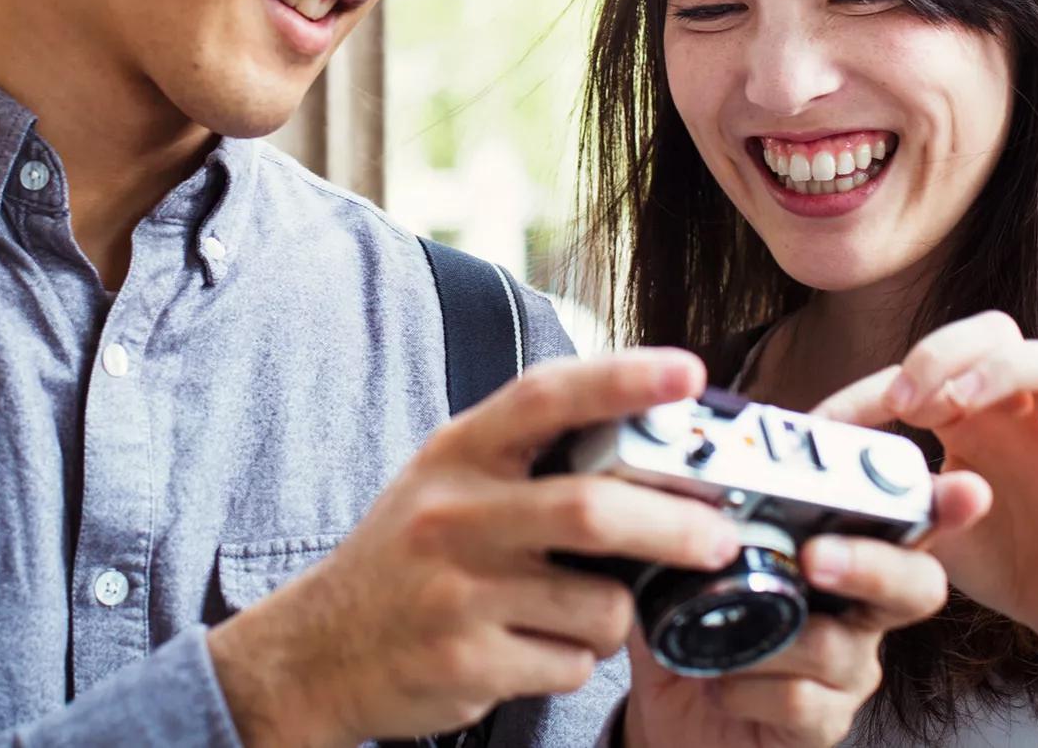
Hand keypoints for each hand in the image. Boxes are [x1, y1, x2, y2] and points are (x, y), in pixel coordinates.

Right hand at [207, 349, 749, 747]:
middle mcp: (454, 516)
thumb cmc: (408, 556)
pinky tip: (537, 648)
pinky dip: (579, 660)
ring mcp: (457, 593)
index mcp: (458, 454)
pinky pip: (570, 665)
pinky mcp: (466, 663)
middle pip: (590, 510)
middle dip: (674, 527)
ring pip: (596, 605)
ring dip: (616, 616)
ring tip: (588, 611)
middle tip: (720, 540)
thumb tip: (648, 436)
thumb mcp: (448, 481)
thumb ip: (529, 457)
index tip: (687, 373)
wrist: (317, 649)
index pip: (546, 398)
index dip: (622, 379)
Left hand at [624, 475, 989, 747]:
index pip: (902, 520)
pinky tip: (719, 683)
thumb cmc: (688, 626)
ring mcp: (847, 670)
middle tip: (816, 557)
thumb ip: (694, 516)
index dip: (943, 506)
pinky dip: (748, 688)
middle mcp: (858, 610)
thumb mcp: (683, 561)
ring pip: (837, 646)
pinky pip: (802, 701)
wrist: (668, 716)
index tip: (967, 489)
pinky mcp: (823, 724)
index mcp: (835, 553)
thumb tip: (674, 466)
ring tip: (721, 636)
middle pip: (915, 585)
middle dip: (873, 564)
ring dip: (771, 640)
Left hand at [814, 311, 1037, 656]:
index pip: (929, 360)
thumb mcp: (918, 517)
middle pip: (997, 330)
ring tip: (961, 403)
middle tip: (907, 403)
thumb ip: (883, 491)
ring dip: (1005, 368)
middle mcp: (1016, 411)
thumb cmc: (988, 549)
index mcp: (967, 412)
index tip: (831, 425)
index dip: (876, 383)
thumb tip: (827, 471)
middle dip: (945, 349)